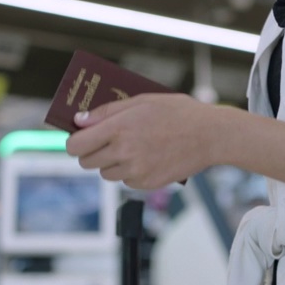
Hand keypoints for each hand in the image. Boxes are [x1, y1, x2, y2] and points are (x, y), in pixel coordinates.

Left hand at [65, 94, 222, 188]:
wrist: (210, 135)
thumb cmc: (177, 112)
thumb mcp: (141, 101)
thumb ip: (106, 112)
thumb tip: (79, 121)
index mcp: (119, 128)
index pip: (76, 145)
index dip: (73, 143)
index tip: (78, 139)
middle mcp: (123, 152)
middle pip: (86, 162)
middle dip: (91, 152)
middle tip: (105, 141)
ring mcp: (135, 170)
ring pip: (105, 173)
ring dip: (111, 163)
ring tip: (132, 147)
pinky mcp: (147, 183)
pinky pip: (125, 181)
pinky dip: (130, 172)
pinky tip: (147, 157)